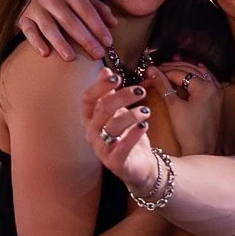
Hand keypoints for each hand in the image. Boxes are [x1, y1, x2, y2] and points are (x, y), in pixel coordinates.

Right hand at [17, 0, 114, 61]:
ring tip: (71, 58)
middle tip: (97, 54)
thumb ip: (98, 9)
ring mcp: (35, 7)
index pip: (86, 9)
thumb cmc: (63, 0)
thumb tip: (114, 24)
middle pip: (69, 20)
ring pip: (49, 27)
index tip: (108, 42)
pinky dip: (36, 42)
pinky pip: (29, 31)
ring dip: (60, 43)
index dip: (98, 26)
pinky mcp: (23, 18)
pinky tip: (45, 53)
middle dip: (85, 38)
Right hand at [83, 72, 162, 193]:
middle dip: (121, 97)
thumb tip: (105, 70)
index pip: (88, 99)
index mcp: (91, 119)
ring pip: (112, 126)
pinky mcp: (114, 162)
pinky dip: (133, 134)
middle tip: (140, 91)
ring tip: (146, 110)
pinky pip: (122, 147)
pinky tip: (144, 125)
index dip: (101, 86)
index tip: (117, 77)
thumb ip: (110, 93)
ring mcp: (101, 148)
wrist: (142, 165)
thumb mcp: (120, 111)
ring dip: (131, 114)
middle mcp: (92, 133)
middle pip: (102, 109)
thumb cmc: (128, 135)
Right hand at [147, 61, 222, 156]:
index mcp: (205, 86)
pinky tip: (188, 74)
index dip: (161, 72)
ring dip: (181, 70)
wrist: (201, 150)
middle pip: (189, 70)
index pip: (179, 73)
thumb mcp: (173, 106)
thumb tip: (151, 71)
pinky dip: (193, 76)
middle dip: (170, 69)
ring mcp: (216, 93)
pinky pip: (204, 81)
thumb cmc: (189, 132)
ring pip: (197, 73)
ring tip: (166, 70)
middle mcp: (213, 86)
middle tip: (154, 71)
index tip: (148, 74)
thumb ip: (162, 85)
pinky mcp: (215, 100)